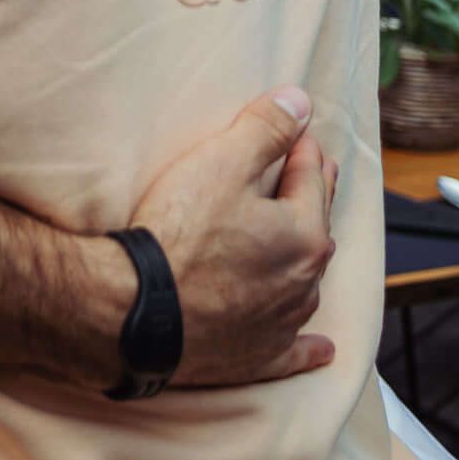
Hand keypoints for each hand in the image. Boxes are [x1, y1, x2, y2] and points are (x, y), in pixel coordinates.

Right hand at [132, 87, 339, 386]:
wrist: (136, 312)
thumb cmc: (178, 232)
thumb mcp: (221, 163)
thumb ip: (266, 130)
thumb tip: (302, 102)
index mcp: (304, 233)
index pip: (310, 177)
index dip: (302, 148)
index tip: (299, 132)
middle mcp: (304, 282)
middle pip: (316, 228)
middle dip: (311, 199)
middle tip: (309, 174)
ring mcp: (282, 323)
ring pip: (306, 284)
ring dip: (304, 261)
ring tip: (299, 242)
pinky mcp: (256, 357)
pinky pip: (294, 351)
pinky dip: (307, 347)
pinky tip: (322, 348)